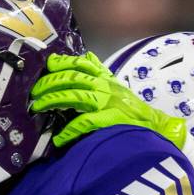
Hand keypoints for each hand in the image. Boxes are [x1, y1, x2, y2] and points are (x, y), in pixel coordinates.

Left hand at [31, 51, 186, 148]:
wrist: (158, 130)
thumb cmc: (134, 112)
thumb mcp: (119, 87)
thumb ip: (102, 73)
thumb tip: (88, 57)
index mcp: (108, 79)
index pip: (82, 64)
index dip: (63, 62)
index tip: (48, 64)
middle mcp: (107, 87)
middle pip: (73, 78)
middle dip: (51, 83)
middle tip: (35, 91)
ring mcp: (110, 103)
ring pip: (76, 95)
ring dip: (55, 100)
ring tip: (39, 107)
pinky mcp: (112, 121)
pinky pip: (86, 123)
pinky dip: (70, 130)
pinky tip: (59, 137)